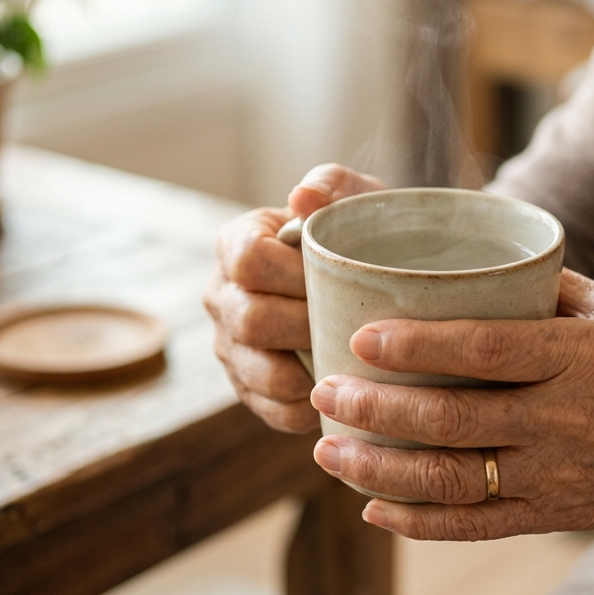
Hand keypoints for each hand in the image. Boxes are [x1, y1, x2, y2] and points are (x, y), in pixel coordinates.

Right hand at [204, 163, 384, 432]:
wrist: (371, 281)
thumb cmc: (359, 234)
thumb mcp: (354, 199)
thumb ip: (332, 185)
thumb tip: (302, 198)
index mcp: (237, 243)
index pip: (247, 260)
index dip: (292, 273)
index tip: (335, 276)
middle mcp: (222, 296)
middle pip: (249, 320)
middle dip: (305, 324)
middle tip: (352, 323)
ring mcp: (230, 346)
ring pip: (257, 371)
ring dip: (308, 370)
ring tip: (348, 361)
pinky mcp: (249, 388)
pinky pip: (271, 409)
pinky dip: (309, 407)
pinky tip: (340, 393)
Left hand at [310, 269, 593, 539]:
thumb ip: (548, 290)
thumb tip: (474, 256)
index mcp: (582, 357)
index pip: (487, 349)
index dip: (419, 345)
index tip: (361, 334)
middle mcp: (566, 420)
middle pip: (455, 419)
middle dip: (378, 409)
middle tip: (323, 390)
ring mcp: (560, 476)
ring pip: (456, 479)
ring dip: (383, 469)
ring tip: (328, 450)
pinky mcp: (556, 515)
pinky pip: (480, 526)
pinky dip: (422, 523)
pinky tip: (374, 510)